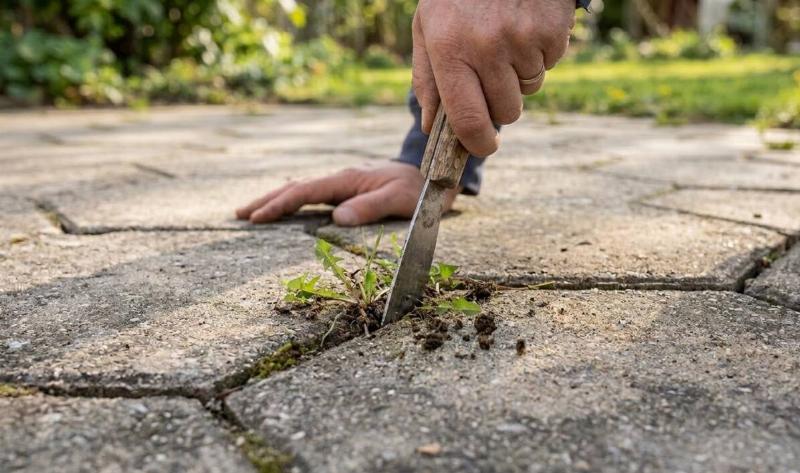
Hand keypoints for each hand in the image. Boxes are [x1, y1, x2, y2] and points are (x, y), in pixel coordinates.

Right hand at [236, 162, 459, 226]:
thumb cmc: (422, 190)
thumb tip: (336, 220)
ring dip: (277, 201)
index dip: (279, 205)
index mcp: (348, 179)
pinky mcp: (351, 191)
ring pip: (303, 190)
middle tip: (239, 214)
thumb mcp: (400, 199)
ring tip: (252, 213)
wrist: (438, 176)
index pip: (305, 191)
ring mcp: (345, 184)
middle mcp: (343, 179)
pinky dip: (295, 202)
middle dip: (267, 200)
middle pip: (296, 187)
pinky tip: (287, 209)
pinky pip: (316, 196)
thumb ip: (370, 208)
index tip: (256, 218)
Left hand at [413, 0, 574, 155]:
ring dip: (519, 76)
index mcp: (449, 49)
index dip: (478, 143)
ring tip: (505, 40)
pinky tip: (523, 26)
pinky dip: (539, 54)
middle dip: (501, 104)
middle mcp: (486, 47)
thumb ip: (427, 79)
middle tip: (492, 76)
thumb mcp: (428, 26)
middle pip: (506, 111)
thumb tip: (431, 128)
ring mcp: (522, 39)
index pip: (468, 120)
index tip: (483, 146)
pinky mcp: (552, 31)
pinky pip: (549, 65)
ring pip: (529, 90)